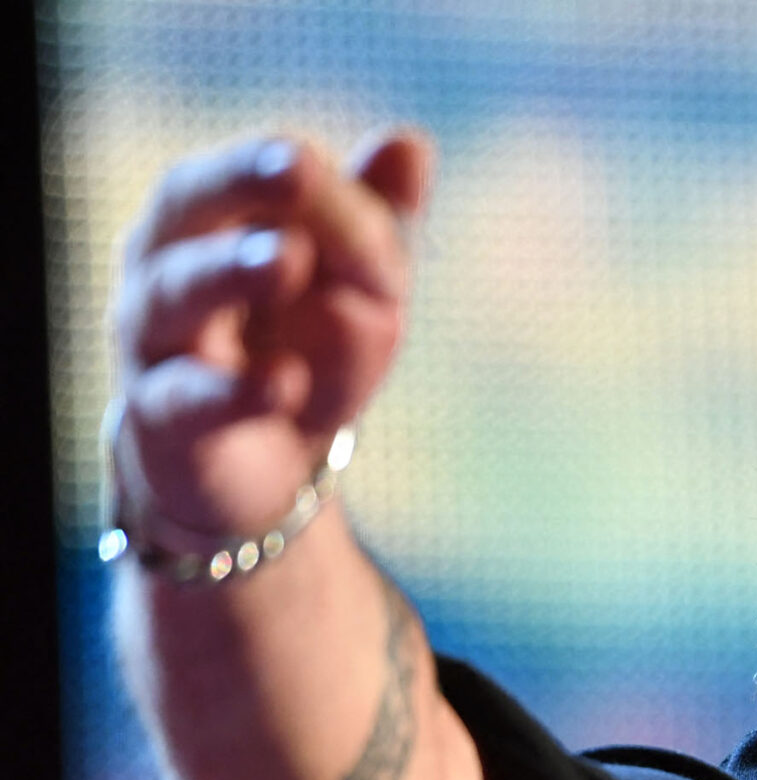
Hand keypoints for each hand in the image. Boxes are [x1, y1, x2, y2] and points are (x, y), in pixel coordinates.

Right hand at [111, 129, 430, 542]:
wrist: (257, 470)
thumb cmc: (303, 352)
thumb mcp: (360, 292)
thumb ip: (378, 224)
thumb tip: (409, 141)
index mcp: (216, 214)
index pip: (268, 172)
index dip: (331, 193)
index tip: (387, 238)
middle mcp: (168, 260)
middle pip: (190, 202)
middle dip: (245, 180)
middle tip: (298, 169)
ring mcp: (155, 338)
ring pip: (180, 291)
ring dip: (235, 269)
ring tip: (289, 260)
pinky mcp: (162, 420)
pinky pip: (190, 399)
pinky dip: (238, 391)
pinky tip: (285, 382)